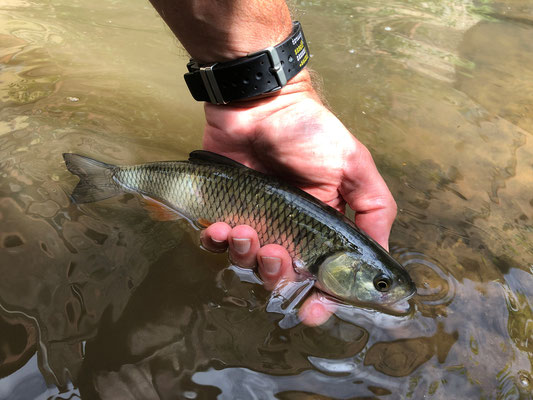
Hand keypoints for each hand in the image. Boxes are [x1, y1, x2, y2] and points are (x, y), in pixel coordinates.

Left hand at [200, 70, 396, 325]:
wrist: (260, 102)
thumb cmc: (311, 133)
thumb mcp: (355, 167)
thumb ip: (373, 211)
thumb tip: (379, 259)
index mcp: (323, 229)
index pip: (324, 277)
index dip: (321, 300)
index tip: (312, 311)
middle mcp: (290, 232)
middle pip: (283, 278)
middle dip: (278, 275)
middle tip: (275, 251)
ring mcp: (256, 223)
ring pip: (249, 264)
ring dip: (246, 257)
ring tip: (245, 231)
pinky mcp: (225, 211)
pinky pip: (217, 244)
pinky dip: (217, 243)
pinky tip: (220, 228)